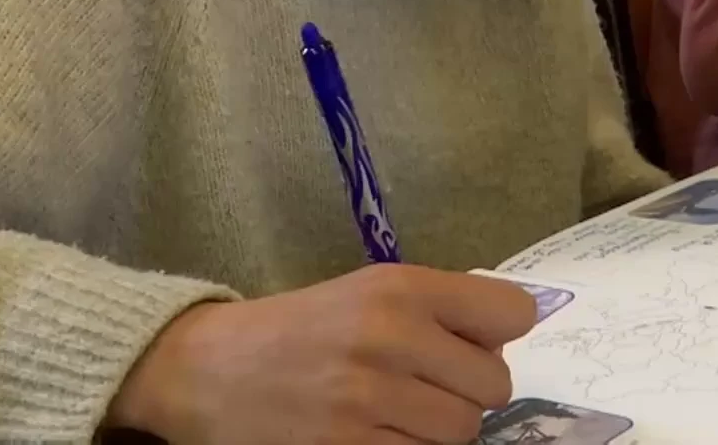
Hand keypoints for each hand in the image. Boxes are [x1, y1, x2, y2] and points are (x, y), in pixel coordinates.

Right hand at [108, 264, 536, 444]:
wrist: (206, 370)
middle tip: (424, 387)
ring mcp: (368, 398)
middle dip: (467, 392)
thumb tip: (509, 337)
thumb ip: (439, 308)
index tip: (469, 344)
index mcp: (400, 288)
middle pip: (494, 385)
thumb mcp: (368, 292)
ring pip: (462, 432)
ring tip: (395, 413)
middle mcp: (390, 336)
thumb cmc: (299, 329)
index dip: (497, 335)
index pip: (512, 313)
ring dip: (438, 431)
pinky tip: (376, 435)